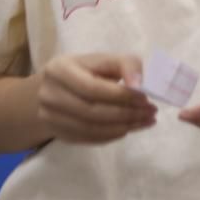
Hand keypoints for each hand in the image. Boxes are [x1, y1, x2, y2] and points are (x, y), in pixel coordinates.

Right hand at [37, 53, 154, 143]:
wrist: (52, 87)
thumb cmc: (84, 70)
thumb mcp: (102, 60)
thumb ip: (125, 65)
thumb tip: (141, 84)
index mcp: (60, 69)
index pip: (93, 88)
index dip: (121, 96)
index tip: (145, 98)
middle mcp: (49, 94)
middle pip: (92, 112)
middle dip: (126, 114)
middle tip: (150, 113)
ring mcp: (49, 116)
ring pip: (91, 129)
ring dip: (123, 128)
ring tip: (145, 122)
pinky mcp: (56, 132)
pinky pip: (88, 139)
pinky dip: (111, 136)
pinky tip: (127, 129)